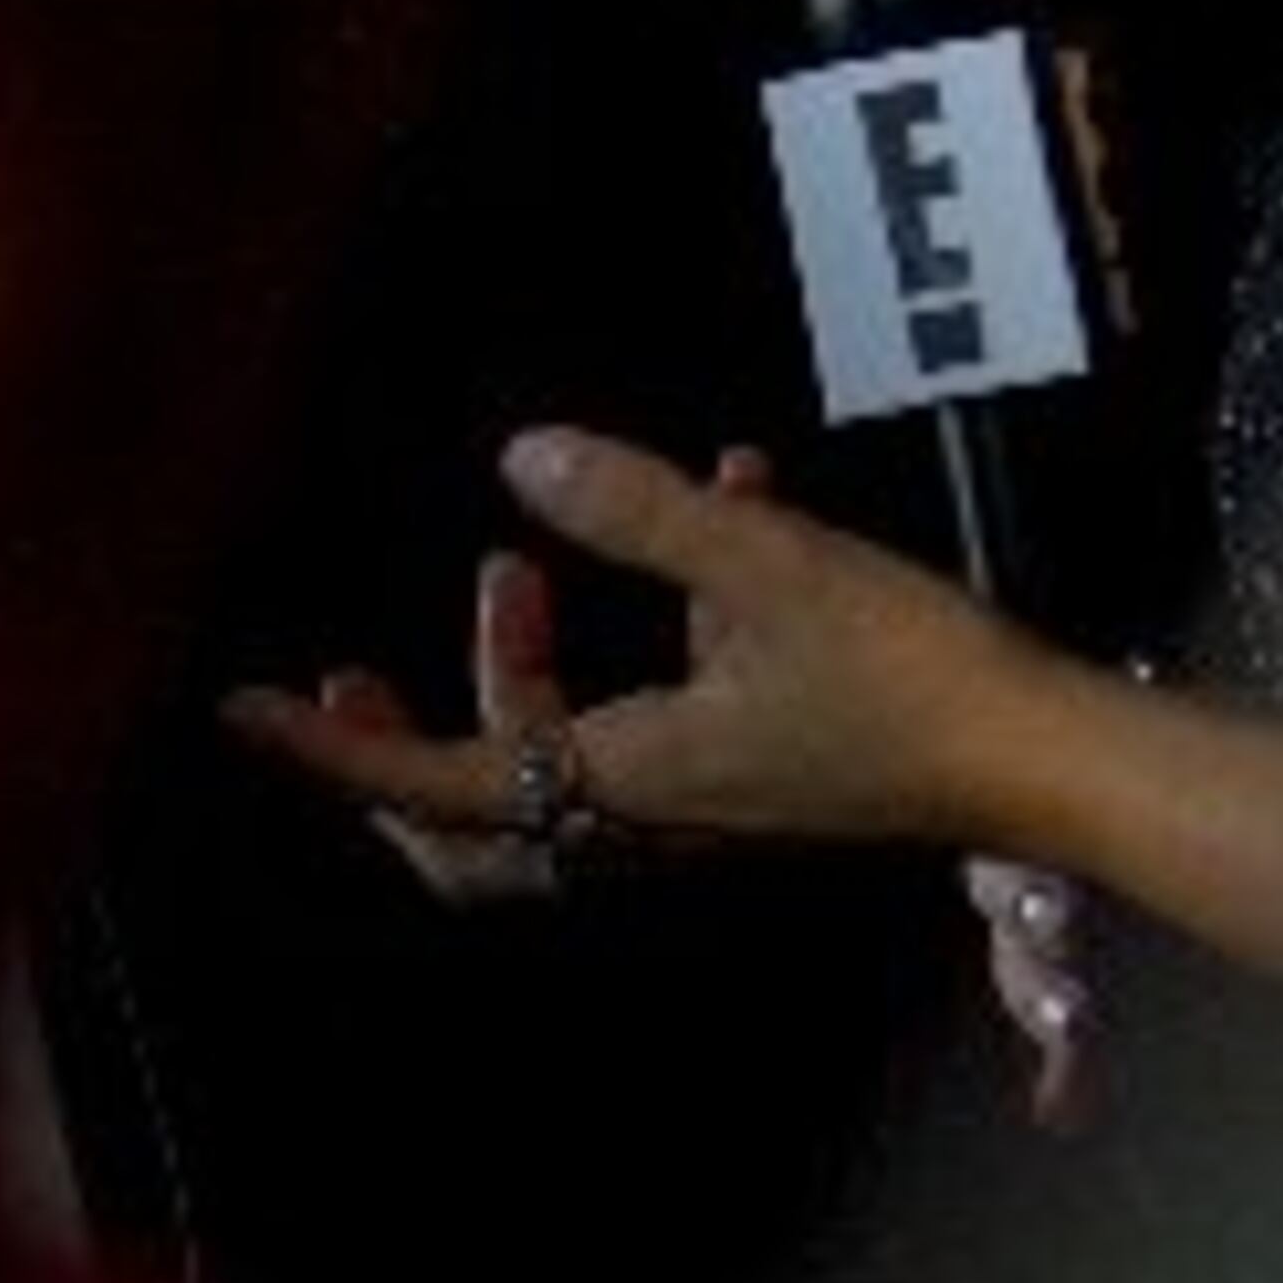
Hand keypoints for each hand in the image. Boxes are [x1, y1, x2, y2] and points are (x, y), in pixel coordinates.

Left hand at [223, 422, 1071, 890]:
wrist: (1040, 756)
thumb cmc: (908, 674)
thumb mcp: (764, 566)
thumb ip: (641, 510)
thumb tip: (519, 455)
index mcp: (626, 784)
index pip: (440, 784)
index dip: (333, 755)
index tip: (242, 713)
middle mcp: (649, 818)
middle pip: (476, 827)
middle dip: (401, 754)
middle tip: (352, 676)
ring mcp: (704, 806)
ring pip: (554, 769)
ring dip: (516, 677)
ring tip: (518, 569)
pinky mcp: (757, 774)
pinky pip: (651, 720)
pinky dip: (640, 640)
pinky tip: (717, 500)